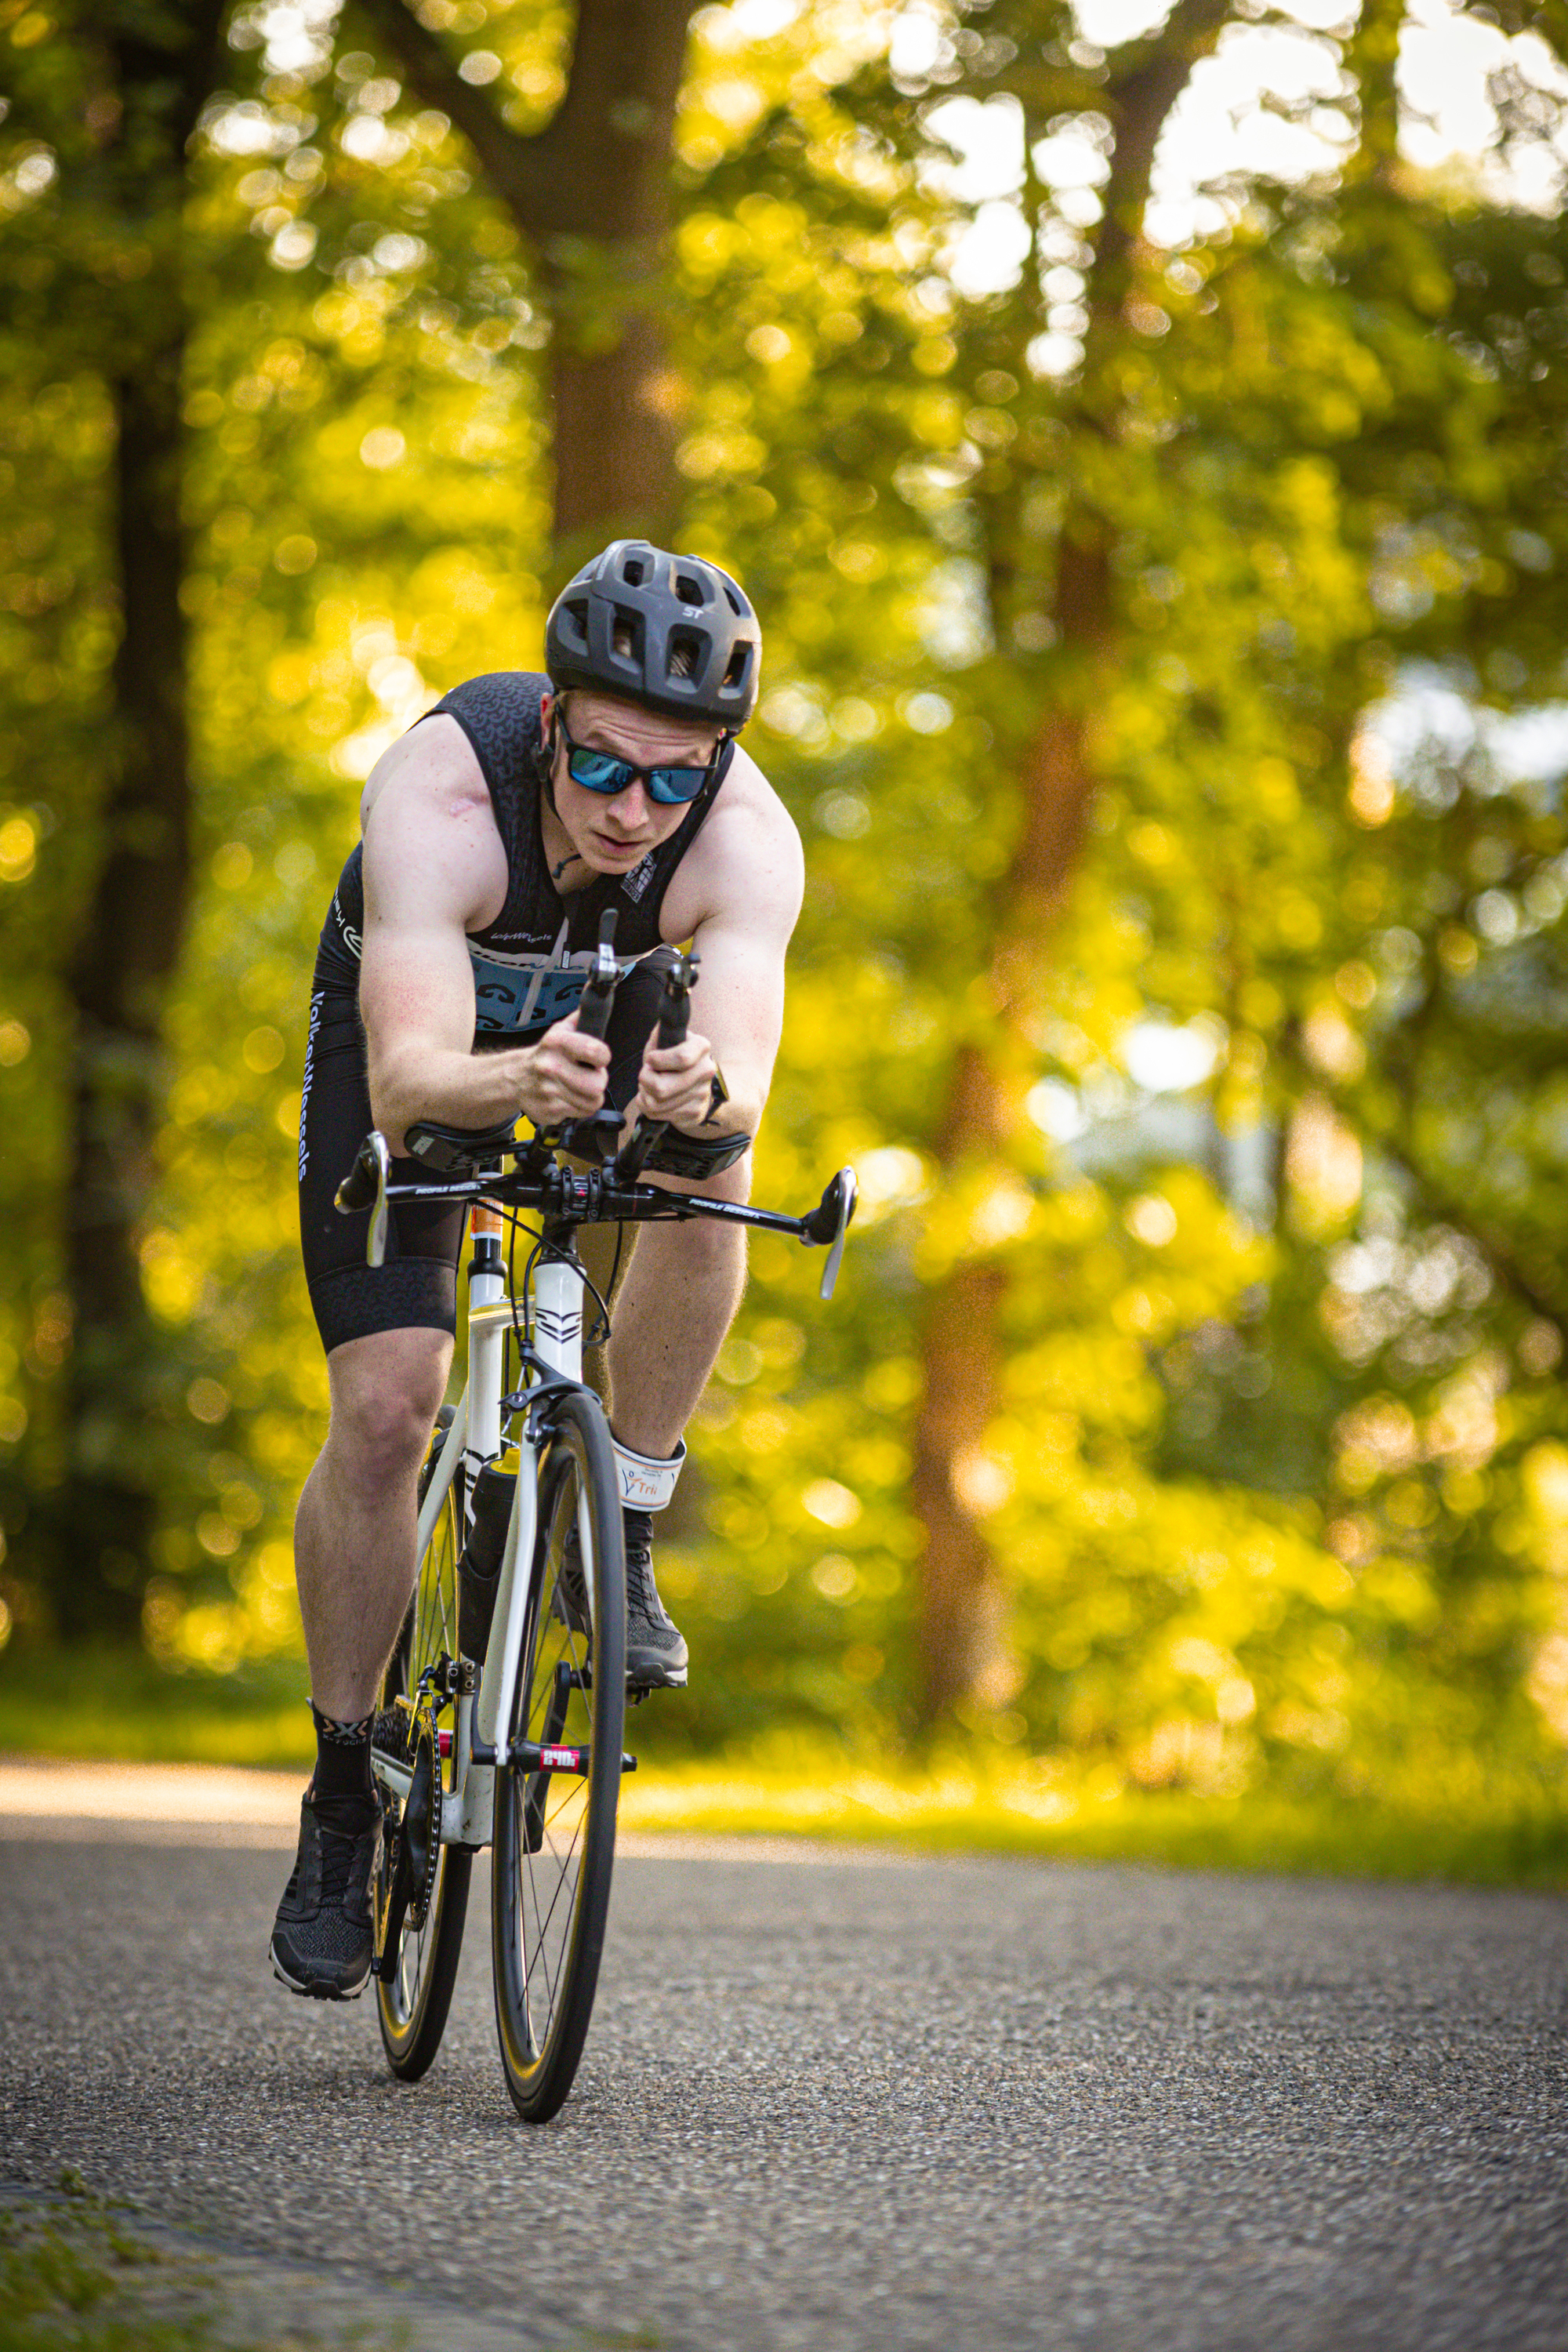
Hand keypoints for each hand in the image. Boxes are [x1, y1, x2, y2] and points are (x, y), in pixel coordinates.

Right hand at [518, 1009, 610, 1125]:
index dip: (602, 1057)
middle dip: (598, 1082)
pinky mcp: (548, 1111)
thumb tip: (597, 995)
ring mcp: (548, 1091)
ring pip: (592, 1102)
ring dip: (589, 1097)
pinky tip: (566, 1097)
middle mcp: (550, 1067)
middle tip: (589, 1077)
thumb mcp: (560, 1030)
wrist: (515, 1077)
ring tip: (578, 1087)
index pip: (598, 1053)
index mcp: (557, 1043)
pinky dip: (576, 1108)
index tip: (598, 1058)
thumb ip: (581, 1018)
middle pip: (598, 1085)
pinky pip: (579, 1114)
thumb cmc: (545, 1054)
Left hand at [634, 1027, 719, 1132]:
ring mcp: (701, 1095)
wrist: (693, 1082)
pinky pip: (659, 1115)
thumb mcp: (665, 1039)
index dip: (658, 1061)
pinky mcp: (695, 1113)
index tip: (651, 1059)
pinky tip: (658, 1099)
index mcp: (701, 1047)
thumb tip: (662, 1019)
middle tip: (648, 1074)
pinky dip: (651, 1108)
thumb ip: (660, 1031)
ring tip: (651, 1086)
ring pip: (656, 1104)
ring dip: (646, 1095)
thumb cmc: (673, 1057)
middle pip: (662, 1088)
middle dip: (645, 1081)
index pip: (681, 1058)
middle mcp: (706, 1071)